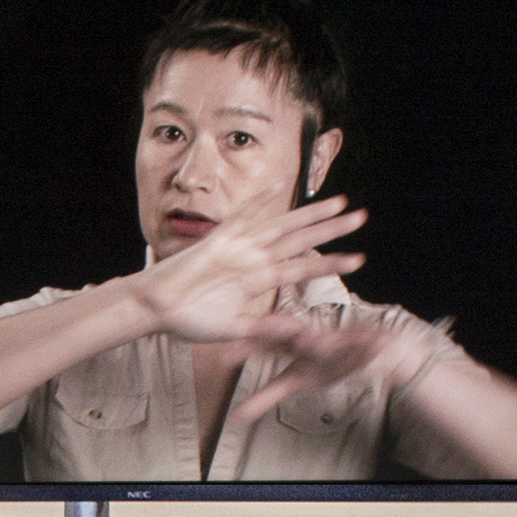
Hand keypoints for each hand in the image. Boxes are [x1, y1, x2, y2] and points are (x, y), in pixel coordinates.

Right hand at [125, 199, 363, 343]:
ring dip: (310, 214)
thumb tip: (297, 330)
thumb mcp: (233, 330)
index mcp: (257, 279)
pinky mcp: (217, 241)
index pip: (302, 266)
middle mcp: (252, 259)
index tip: (359, 257)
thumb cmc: (187, 320)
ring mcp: (237, 247)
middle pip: (300, 239)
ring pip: (281, 226)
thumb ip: (264, 328)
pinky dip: (259, 200)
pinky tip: (279, 185)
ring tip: (339, 203)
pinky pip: (241, 216)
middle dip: (331, 228)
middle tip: (361, 217)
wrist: (155, 310)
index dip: (330, 261)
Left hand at [225, 298, 455, 436]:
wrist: (371, 352)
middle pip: (277, 331)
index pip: (255, 341)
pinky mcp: (355, 343)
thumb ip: (264, 398)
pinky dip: (355, 343)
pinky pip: (352, 343)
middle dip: (261, 331)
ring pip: (311, 333)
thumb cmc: (329, 363)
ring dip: (302, 331)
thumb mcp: (294, 383)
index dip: (236, 342)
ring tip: (293, 332)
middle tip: (239, 330)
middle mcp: (303, 334)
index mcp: (285, 341)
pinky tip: (360, 343)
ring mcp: (327, 337)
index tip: (212, 345)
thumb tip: (235, 419)